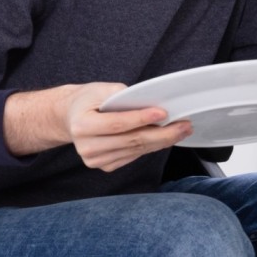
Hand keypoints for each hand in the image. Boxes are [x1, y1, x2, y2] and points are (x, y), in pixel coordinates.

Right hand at [5, 82, 190, 171]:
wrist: (71, 117)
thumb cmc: (88, 100)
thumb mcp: (100, 89)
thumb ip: (121, 95)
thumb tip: (150, 103)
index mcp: (82, 126)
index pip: (118, 124)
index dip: (142, 118)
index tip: (163, 113)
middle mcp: (86, 147)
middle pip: (131, 141)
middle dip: (162, 133)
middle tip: (184, 125)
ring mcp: (95, 160)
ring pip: (136, 150)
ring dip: (162, 141)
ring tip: (181, 130)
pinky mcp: (105, 166)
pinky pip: (133, 156)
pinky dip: (151, 147)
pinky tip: (163, 138)